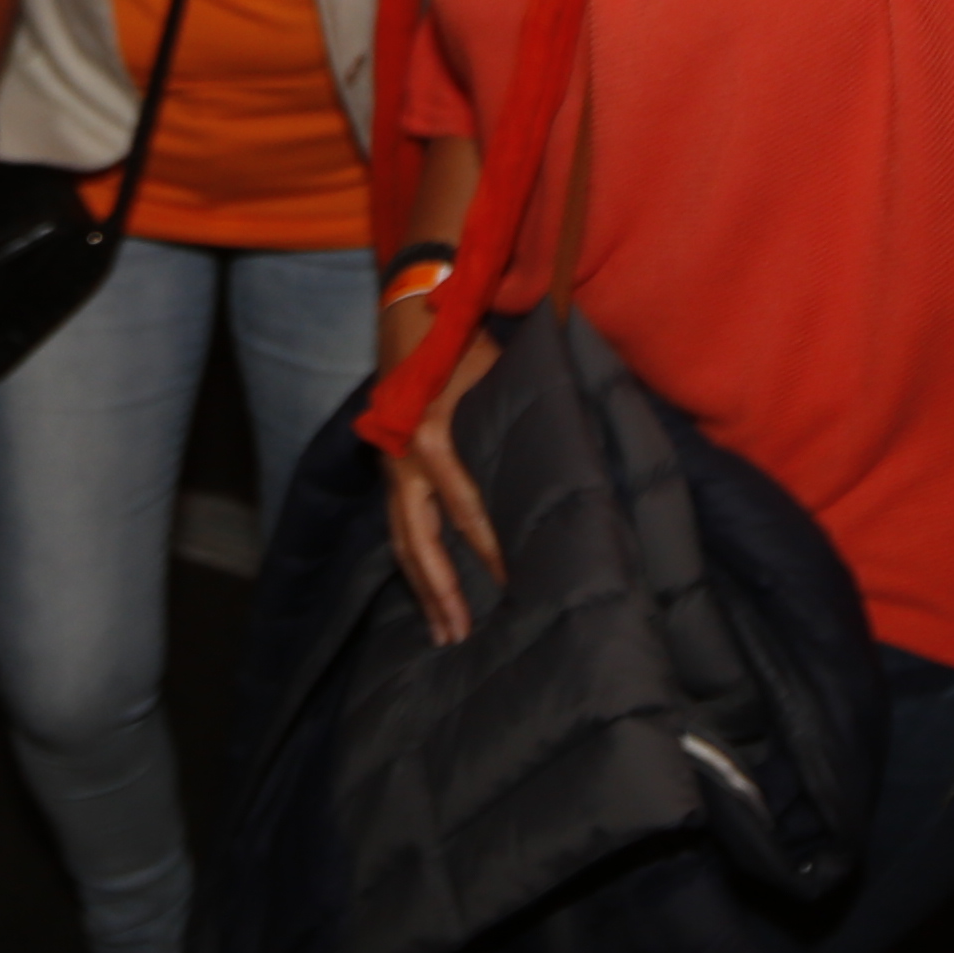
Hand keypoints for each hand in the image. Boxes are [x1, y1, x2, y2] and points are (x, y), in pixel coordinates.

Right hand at [380, 318, 508, 649]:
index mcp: (434, 439)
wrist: (408, 315)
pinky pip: (396, 527)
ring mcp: (391, 468)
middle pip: (422, 543)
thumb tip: (567, 468)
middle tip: (461, 637)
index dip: (493, 552)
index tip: (516, 586)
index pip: (468, 510)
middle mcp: (405, 462)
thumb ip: (519, 421)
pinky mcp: (386, 469)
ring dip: (422, 589)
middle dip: (442, 593)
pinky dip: (410, 563)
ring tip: (442, 632)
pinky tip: (425, 592)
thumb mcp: (497, 374)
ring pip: (402, 542)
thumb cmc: (463, 343)